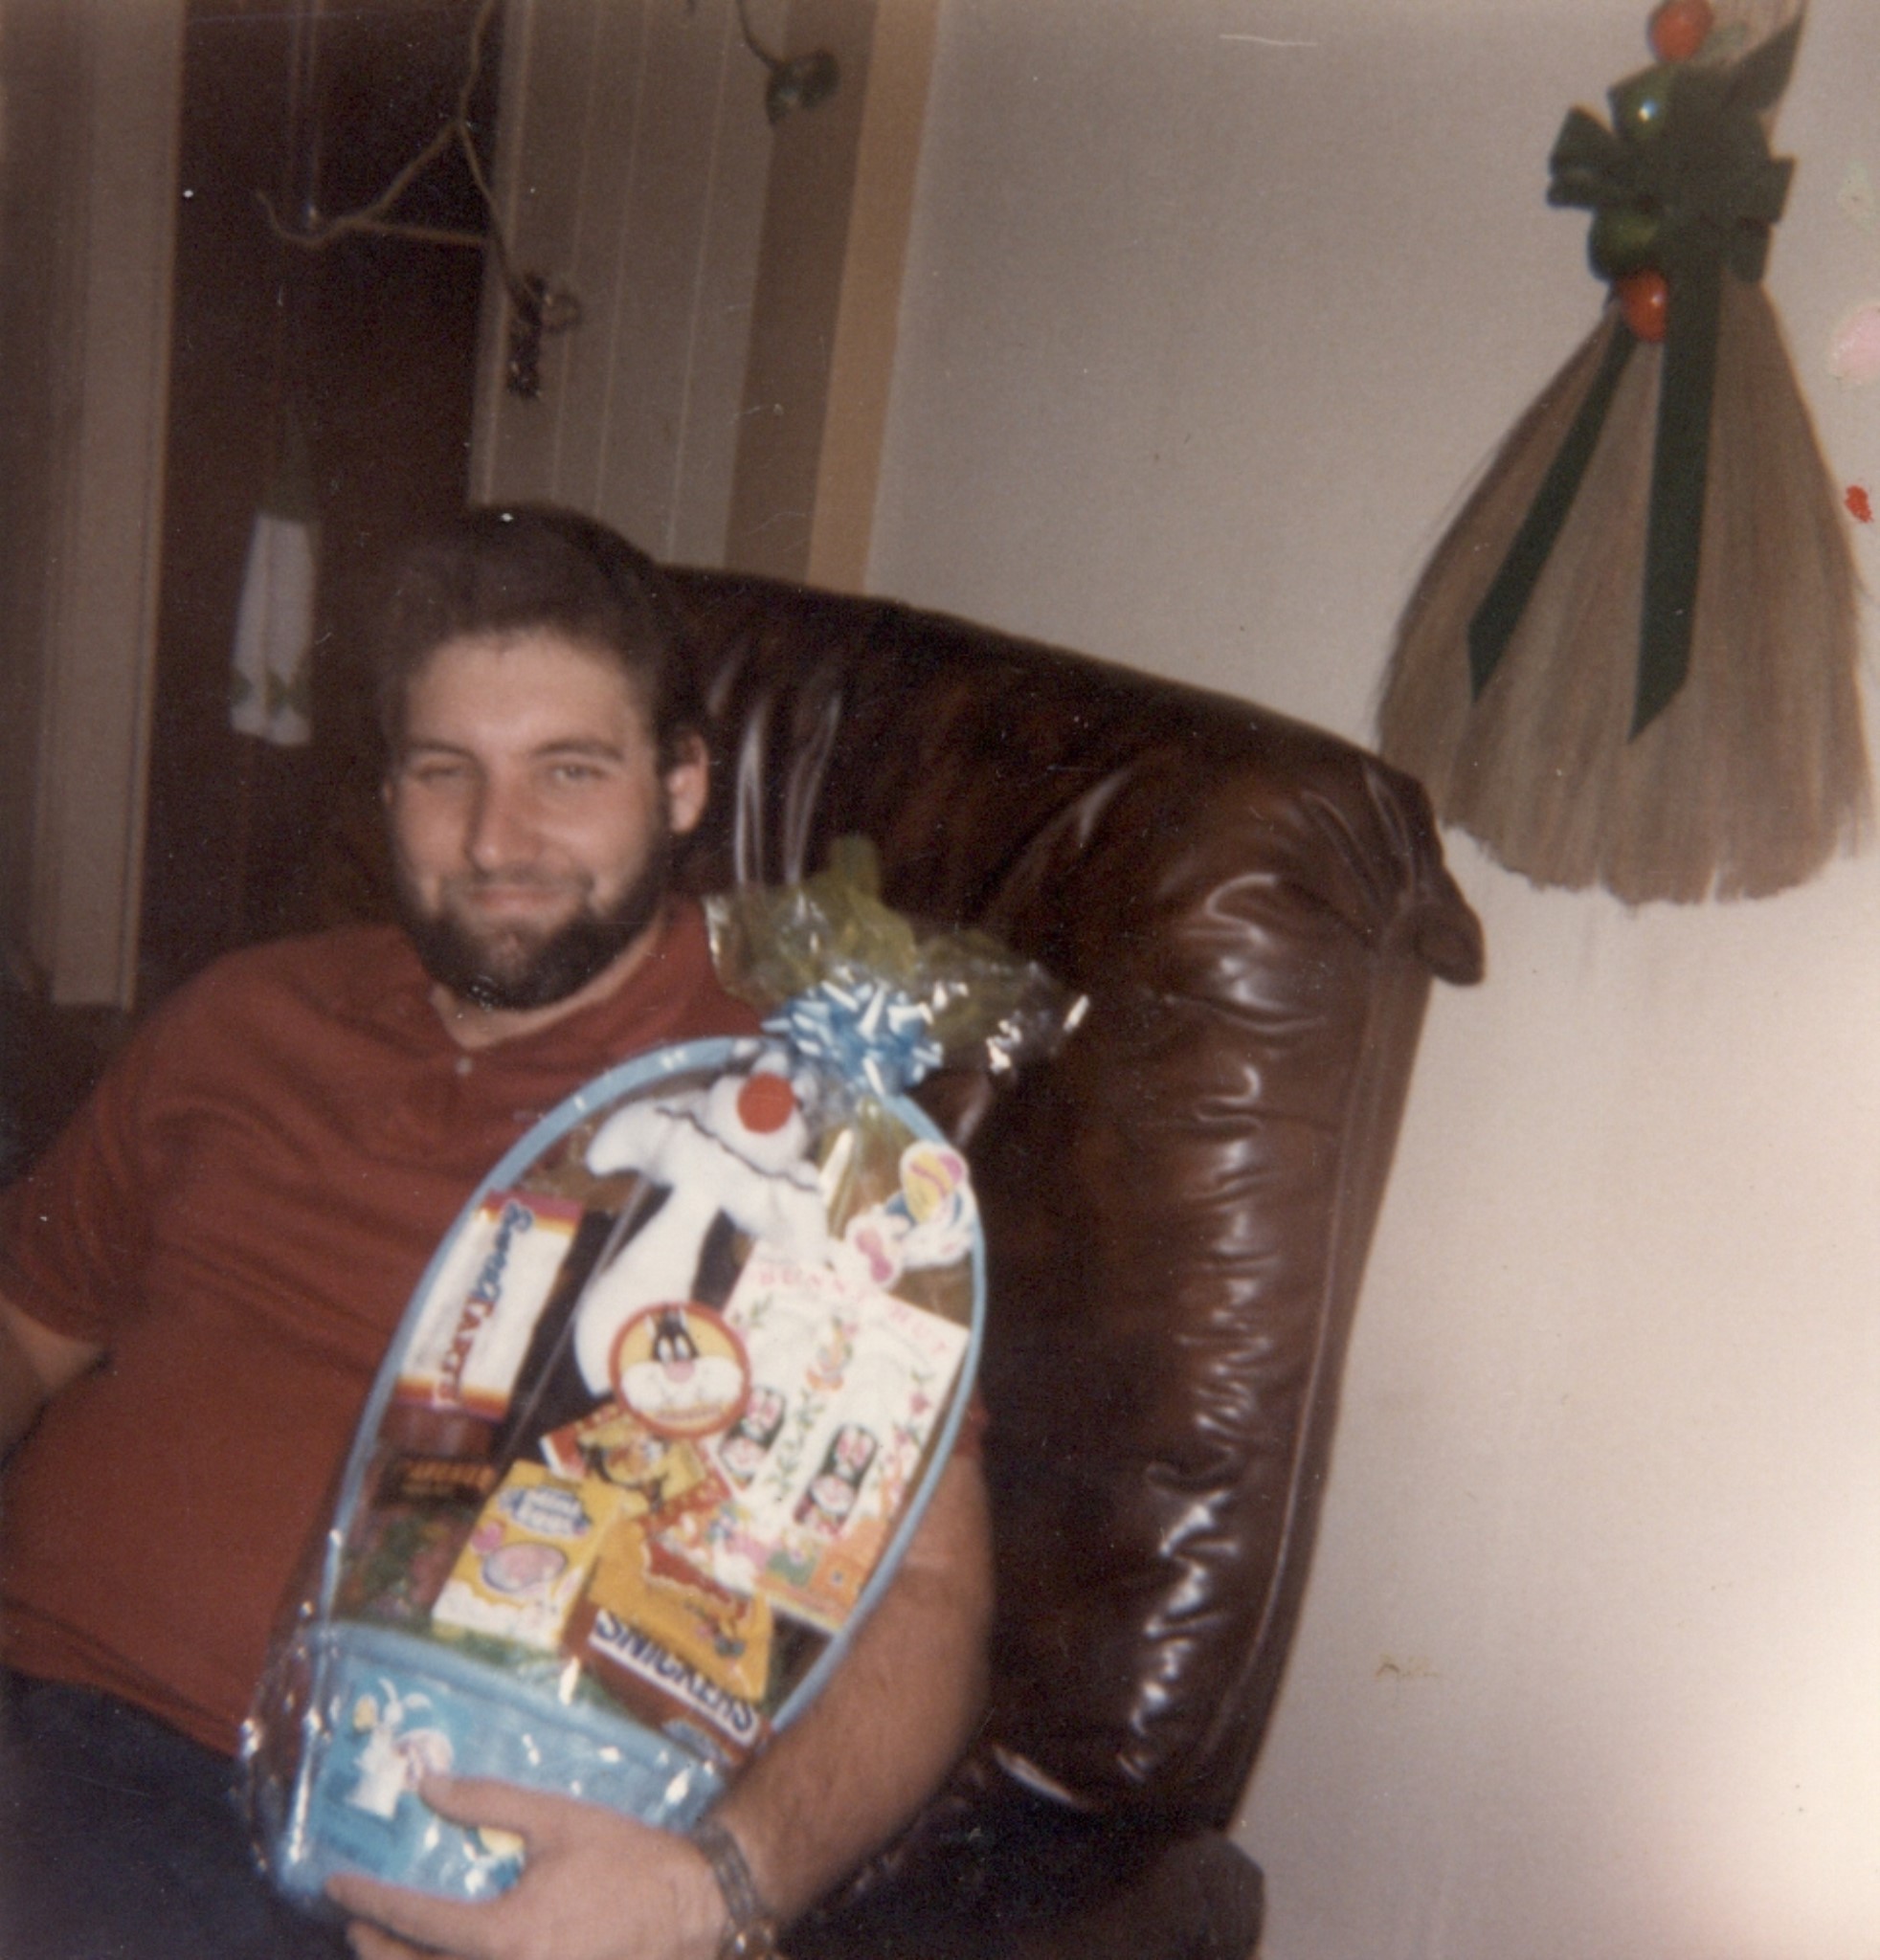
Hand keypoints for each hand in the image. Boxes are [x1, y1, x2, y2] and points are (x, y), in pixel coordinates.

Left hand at [327, 1776, 727, 1959]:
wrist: (691, 1906)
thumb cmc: (625, 1858)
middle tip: (353, 1925)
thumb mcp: (557, 1819)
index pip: (415, 1921)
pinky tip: (442, 1958)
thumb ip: (487, 1802)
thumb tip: (426, 1785)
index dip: (369, 1902)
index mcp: (505, 1935)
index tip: (337, 1884)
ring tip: (385, 1947)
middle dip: (377, 1948)